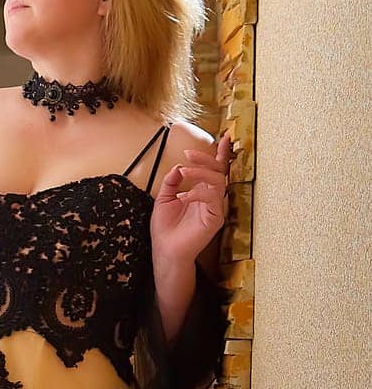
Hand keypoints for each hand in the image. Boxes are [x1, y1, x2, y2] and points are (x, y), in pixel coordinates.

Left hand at [150, 130, 234, 267]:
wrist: (165, 251)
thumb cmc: (165, 228)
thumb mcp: (164, 198)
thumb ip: (171, 181)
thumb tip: (179, 166)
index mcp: (202, 192)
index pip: (214, 170)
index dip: (220, 154)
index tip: (224, 137)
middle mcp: (211, 198)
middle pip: (218, 171)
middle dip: (205, 159)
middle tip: (189, 154)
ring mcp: (215, 208)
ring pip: (217, 181)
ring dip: (200, 172)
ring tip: (183, 172)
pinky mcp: (215, 218)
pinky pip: (213, 198)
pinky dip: (199, 192)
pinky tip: (185, 196)